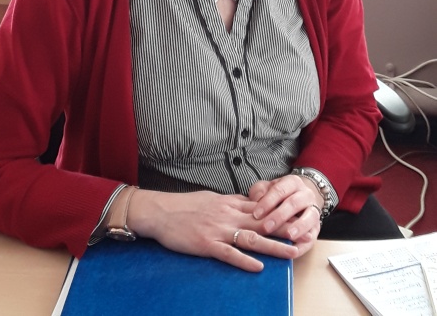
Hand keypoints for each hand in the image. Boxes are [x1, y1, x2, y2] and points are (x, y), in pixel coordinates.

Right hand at [127, 189, 298, 271]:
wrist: (160, 212)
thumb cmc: (184, 205)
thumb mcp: (211, 198)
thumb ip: (231, 202)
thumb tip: (248, 204)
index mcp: (229, 204)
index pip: (261, 207)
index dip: (281, 213)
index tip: (299, 217)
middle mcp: (227, 215)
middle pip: (262, 222)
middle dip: (286, 229)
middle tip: (306, 235)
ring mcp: (218, 230)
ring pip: (251, 238)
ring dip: (273, 246)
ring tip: (291, 252)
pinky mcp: (206, 244)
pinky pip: (229, 253)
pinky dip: (245, 260)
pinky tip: (258, 267)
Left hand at [248, 175, 322, 256]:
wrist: (300, 201)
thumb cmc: (277, 196)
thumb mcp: (266, 189)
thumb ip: (259, 191)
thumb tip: (257, 199)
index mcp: (293, 182)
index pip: (280, 190)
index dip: (267, 202)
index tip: (256, 214)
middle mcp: (306, 195)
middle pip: (294, 203)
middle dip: (279, 216)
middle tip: (266, 227)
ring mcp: (314, 211)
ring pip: (309, 217)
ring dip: (299, 227)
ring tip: (289, 235)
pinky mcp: (317, 228)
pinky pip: (313, 236)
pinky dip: (304, 244)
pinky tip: (294, 250)